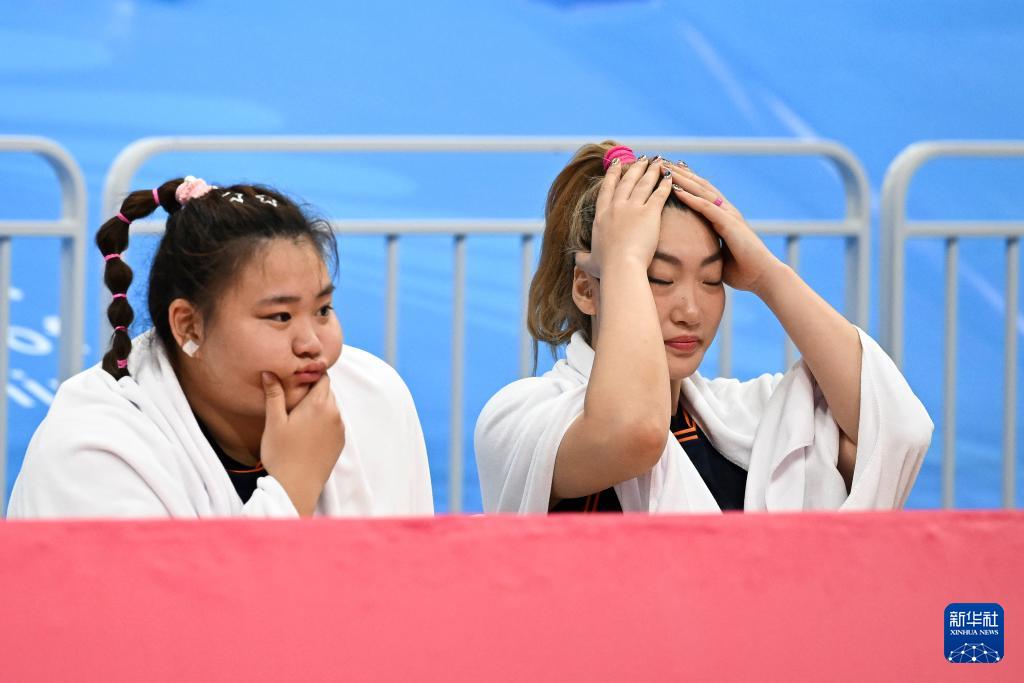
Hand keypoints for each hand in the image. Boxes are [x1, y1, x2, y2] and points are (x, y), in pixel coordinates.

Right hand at [260, 371, 345, 515]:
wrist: (296, 487)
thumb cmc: (281, 454)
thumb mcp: (274, 422)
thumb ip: (274, 394)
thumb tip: (269, 372)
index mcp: (319, 404)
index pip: (323, 377)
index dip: (311, 375)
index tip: (297, 379)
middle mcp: (334, 413)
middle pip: (328, 391)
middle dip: (314, 391)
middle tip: (294, 398)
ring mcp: (339, 428)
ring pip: (332, 407)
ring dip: (319, 406)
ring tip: (299, 415)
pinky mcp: (340, 442)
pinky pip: (334, 423)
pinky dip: (324, 421)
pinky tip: (308, 431)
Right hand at [576, 156, 672, 277]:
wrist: (621, 267)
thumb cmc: (606, 267)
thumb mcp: (589, 261)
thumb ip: (582, 257)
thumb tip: (575, 258)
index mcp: (601, 217)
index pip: (607, 190)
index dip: (612, 175)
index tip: (615, 164)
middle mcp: (615, 208)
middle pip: (626, 182)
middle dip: (634, 168)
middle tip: (641, 158)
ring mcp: (632, 209)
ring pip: (643, 183)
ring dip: (651, 170)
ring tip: (657, 161)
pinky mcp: (649, 213)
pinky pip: (659, 194)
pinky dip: (665, 184)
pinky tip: (669, 176)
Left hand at [668, 164, 782, 295]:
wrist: (763, 277)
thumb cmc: (742, 271)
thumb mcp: (718, 256)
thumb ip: (706, 249)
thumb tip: (689, 255)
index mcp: (723, 217)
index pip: (700, 193)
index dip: (684, 181)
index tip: (666, 172)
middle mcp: (726, 211)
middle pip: (699, 186)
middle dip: (680, 173)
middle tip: (661, 161)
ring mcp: (729, 215)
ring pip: (702, 191)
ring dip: (682, 179)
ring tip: (665, 169)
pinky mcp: (730, 224)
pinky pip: (707, 207)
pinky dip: (691, 198)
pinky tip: (676, 190)